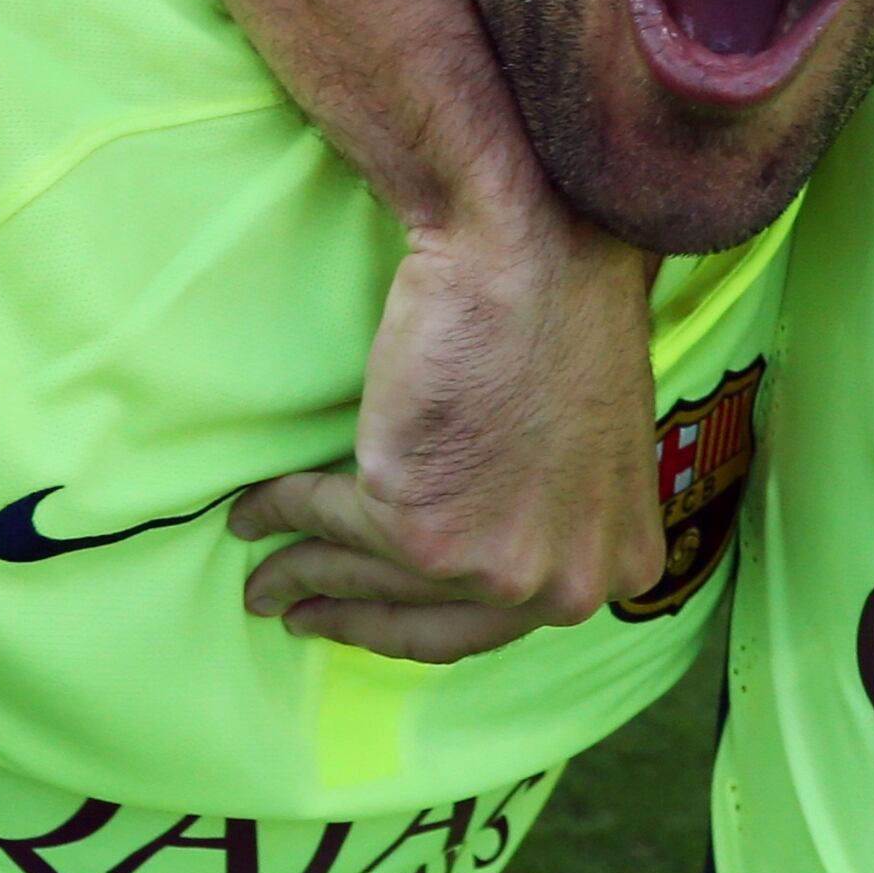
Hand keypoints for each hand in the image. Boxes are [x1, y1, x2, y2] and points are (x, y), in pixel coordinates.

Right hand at [234, 215, 667, 659]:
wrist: (535, 250)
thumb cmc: (563, 312)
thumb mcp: (584, 445)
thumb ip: (546, 510)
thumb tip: (479, 542)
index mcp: (618, 561)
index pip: (506, 618)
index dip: (427, 618)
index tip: (376, 614)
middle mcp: (568, 584)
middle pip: (436, 623)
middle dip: (358, 621)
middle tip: (304, 614)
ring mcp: (495, 566)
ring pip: (374, 581)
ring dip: (304, 576)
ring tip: (263, 579)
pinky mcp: (420, 529)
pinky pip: (330, 524)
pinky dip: (283, 514)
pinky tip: (255, 512)